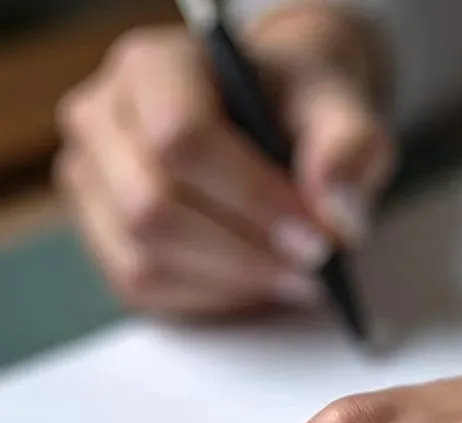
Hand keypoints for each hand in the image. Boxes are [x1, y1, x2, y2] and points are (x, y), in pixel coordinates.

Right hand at [55, 1, 393, 318]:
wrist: (273, 124)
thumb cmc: (298, 114)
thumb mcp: (341, 111)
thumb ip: (349, 150)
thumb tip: (337, 217)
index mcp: (154, 68)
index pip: (180, 138)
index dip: (253, 199)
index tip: (318, 240)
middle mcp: (103, 119)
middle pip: (153, 207)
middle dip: (245, 253)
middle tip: (314, 271)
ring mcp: (93, 183)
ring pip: (145, 257)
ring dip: (231, 282)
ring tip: (296, 280)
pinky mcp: (103, 238)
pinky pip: (144, 287)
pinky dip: (210, 298)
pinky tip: (257, 283)